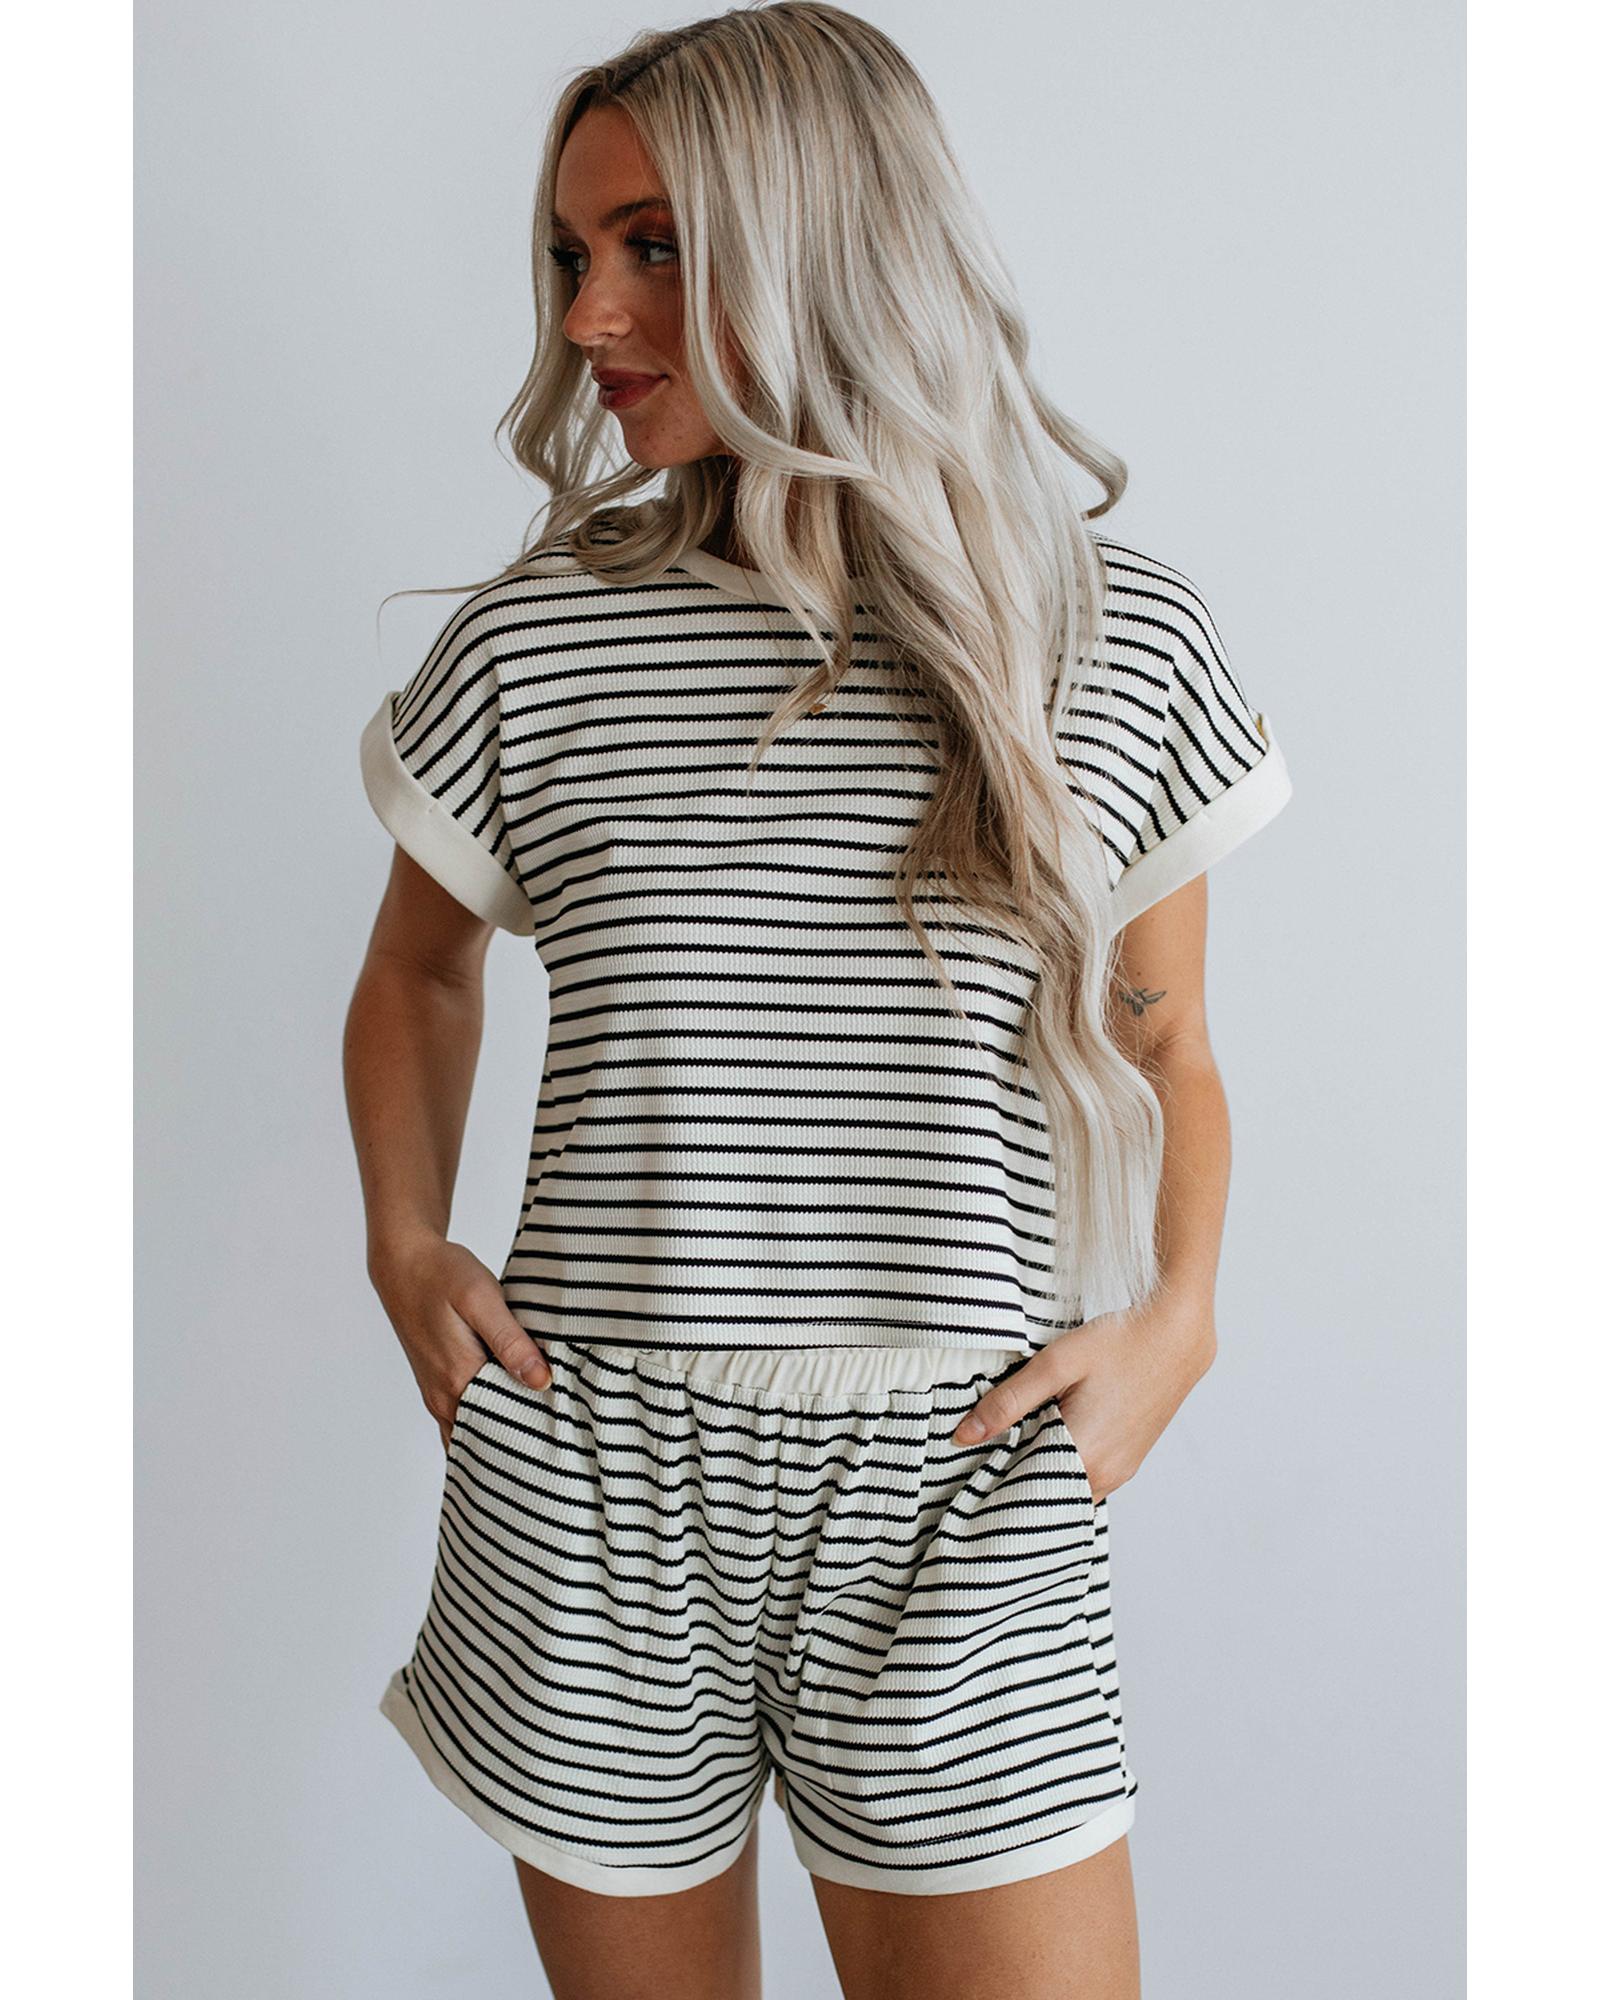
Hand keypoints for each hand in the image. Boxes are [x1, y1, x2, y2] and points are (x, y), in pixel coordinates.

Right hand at [369, 1230, 551, 1450]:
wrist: (404, 1262)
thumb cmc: (442, 1275)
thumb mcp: (481, 1298)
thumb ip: (509, 1341)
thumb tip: (541, 1381)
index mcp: (457, 1380)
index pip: (502, 1430)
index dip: (535, 1433)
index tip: (567, 1430)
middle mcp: (443, 1397)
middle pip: (488, 1438)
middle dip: (523, 1438)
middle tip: (563, 1431)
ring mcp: (438, 1394)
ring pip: (476, 1431)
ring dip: (506, 1429)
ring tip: (544, 1422)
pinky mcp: (439, 1384)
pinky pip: (465, 1418)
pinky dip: (489, 1419)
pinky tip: (515, 1404)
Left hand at [948, 1299, 1217, 1503]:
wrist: (1177, 1335)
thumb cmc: (1119, 1344)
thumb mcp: (1055, 1364)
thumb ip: (1008, 1402)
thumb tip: (964, 1435)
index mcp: (1084, 1457)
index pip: (1023, 1495)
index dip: (994, 1484)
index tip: (968, 1470)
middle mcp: (1106, 1476)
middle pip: (1045, 1495)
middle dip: (1014, 1478)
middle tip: (985, 1451)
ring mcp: (1122, 1471)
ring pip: (1066, 1487)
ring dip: (1040, 1471)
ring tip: (1016, 1439)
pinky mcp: (1130, 1460)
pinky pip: (1086, 1477)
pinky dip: (1063, 1465)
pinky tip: (1050, 1434)